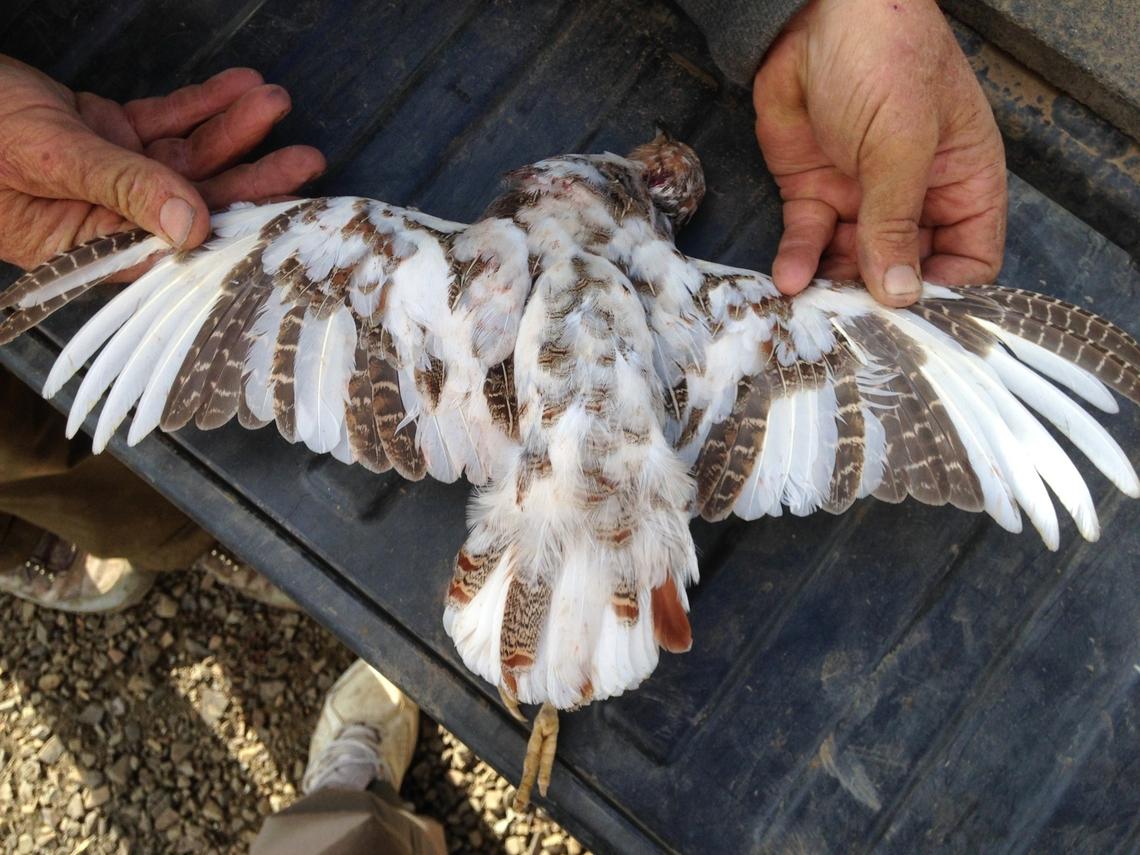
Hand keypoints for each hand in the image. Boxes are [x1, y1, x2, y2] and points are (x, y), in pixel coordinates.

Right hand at [0, 56, 325, 268]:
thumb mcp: (50, 155)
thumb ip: (124, 188)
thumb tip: (191, 229)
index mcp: (91, 244)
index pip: (178, 252)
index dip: (233, 236)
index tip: (285, 221)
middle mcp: (109, 215)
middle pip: (198, 203)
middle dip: (252, 177)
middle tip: (305, 159)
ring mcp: (112, 174)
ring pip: (189, 158)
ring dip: (234, 130)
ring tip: (274, 103)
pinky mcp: (108, 133)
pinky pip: (166, 121)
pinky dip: (202, 103)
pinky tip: (239, 88)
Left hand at [754, 0, 1006, 306]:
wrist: (816, 13)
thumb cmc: (886, 59)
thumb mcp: (900, 144)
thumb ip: (896, 222)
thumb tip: (901, 292)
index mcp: (961, 184)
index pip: (968, 259)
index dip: (945, 293)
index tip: (914, 323)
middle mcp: (914, 199)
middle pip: (904, 270)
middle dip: (879, 299)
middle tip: (853, 326)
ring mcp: (862, 198)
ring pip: (851, 264)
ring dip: (833, 288)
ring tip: (815, 310)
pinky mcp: (814, 192)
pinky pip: (809, 241)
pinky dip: (798, 262)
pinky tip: (789, 279)